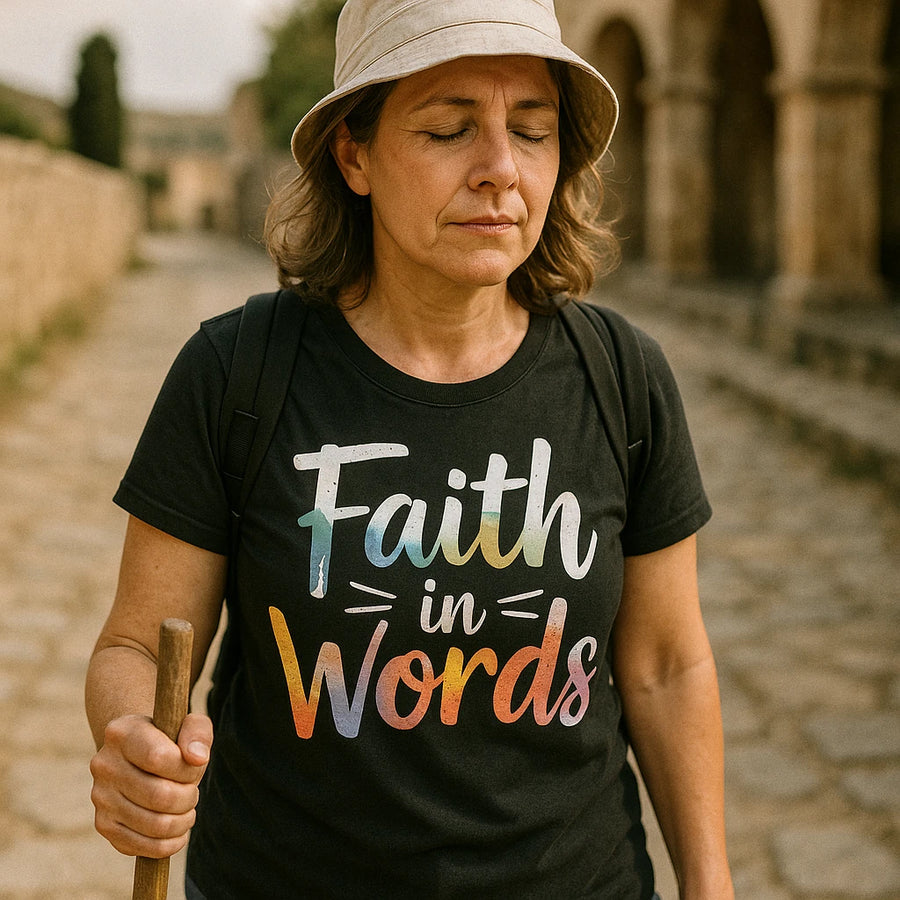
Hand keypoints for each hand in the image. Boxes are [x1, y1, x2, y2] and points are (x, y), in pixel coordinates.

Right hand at [90, 712, 212, 857]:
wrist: (138, 754)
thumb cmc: (170, 738)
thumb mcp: (188, 724)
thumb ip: (197, 733)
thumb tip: (197, 758)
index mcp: (122, 732)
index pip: (159, 758)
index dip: (187, 769)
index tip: (195, 765)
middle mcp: (104, 764)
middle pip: (159, 796)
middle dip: (188, 798)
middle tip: (193, 793)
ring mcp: (100, 797)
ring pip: (153, 824)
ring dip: (182, 822)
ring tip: (187, 811)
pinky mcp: (103, 824)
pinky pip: (141, 846)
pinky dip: (168, 844)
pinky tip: (177, 832)